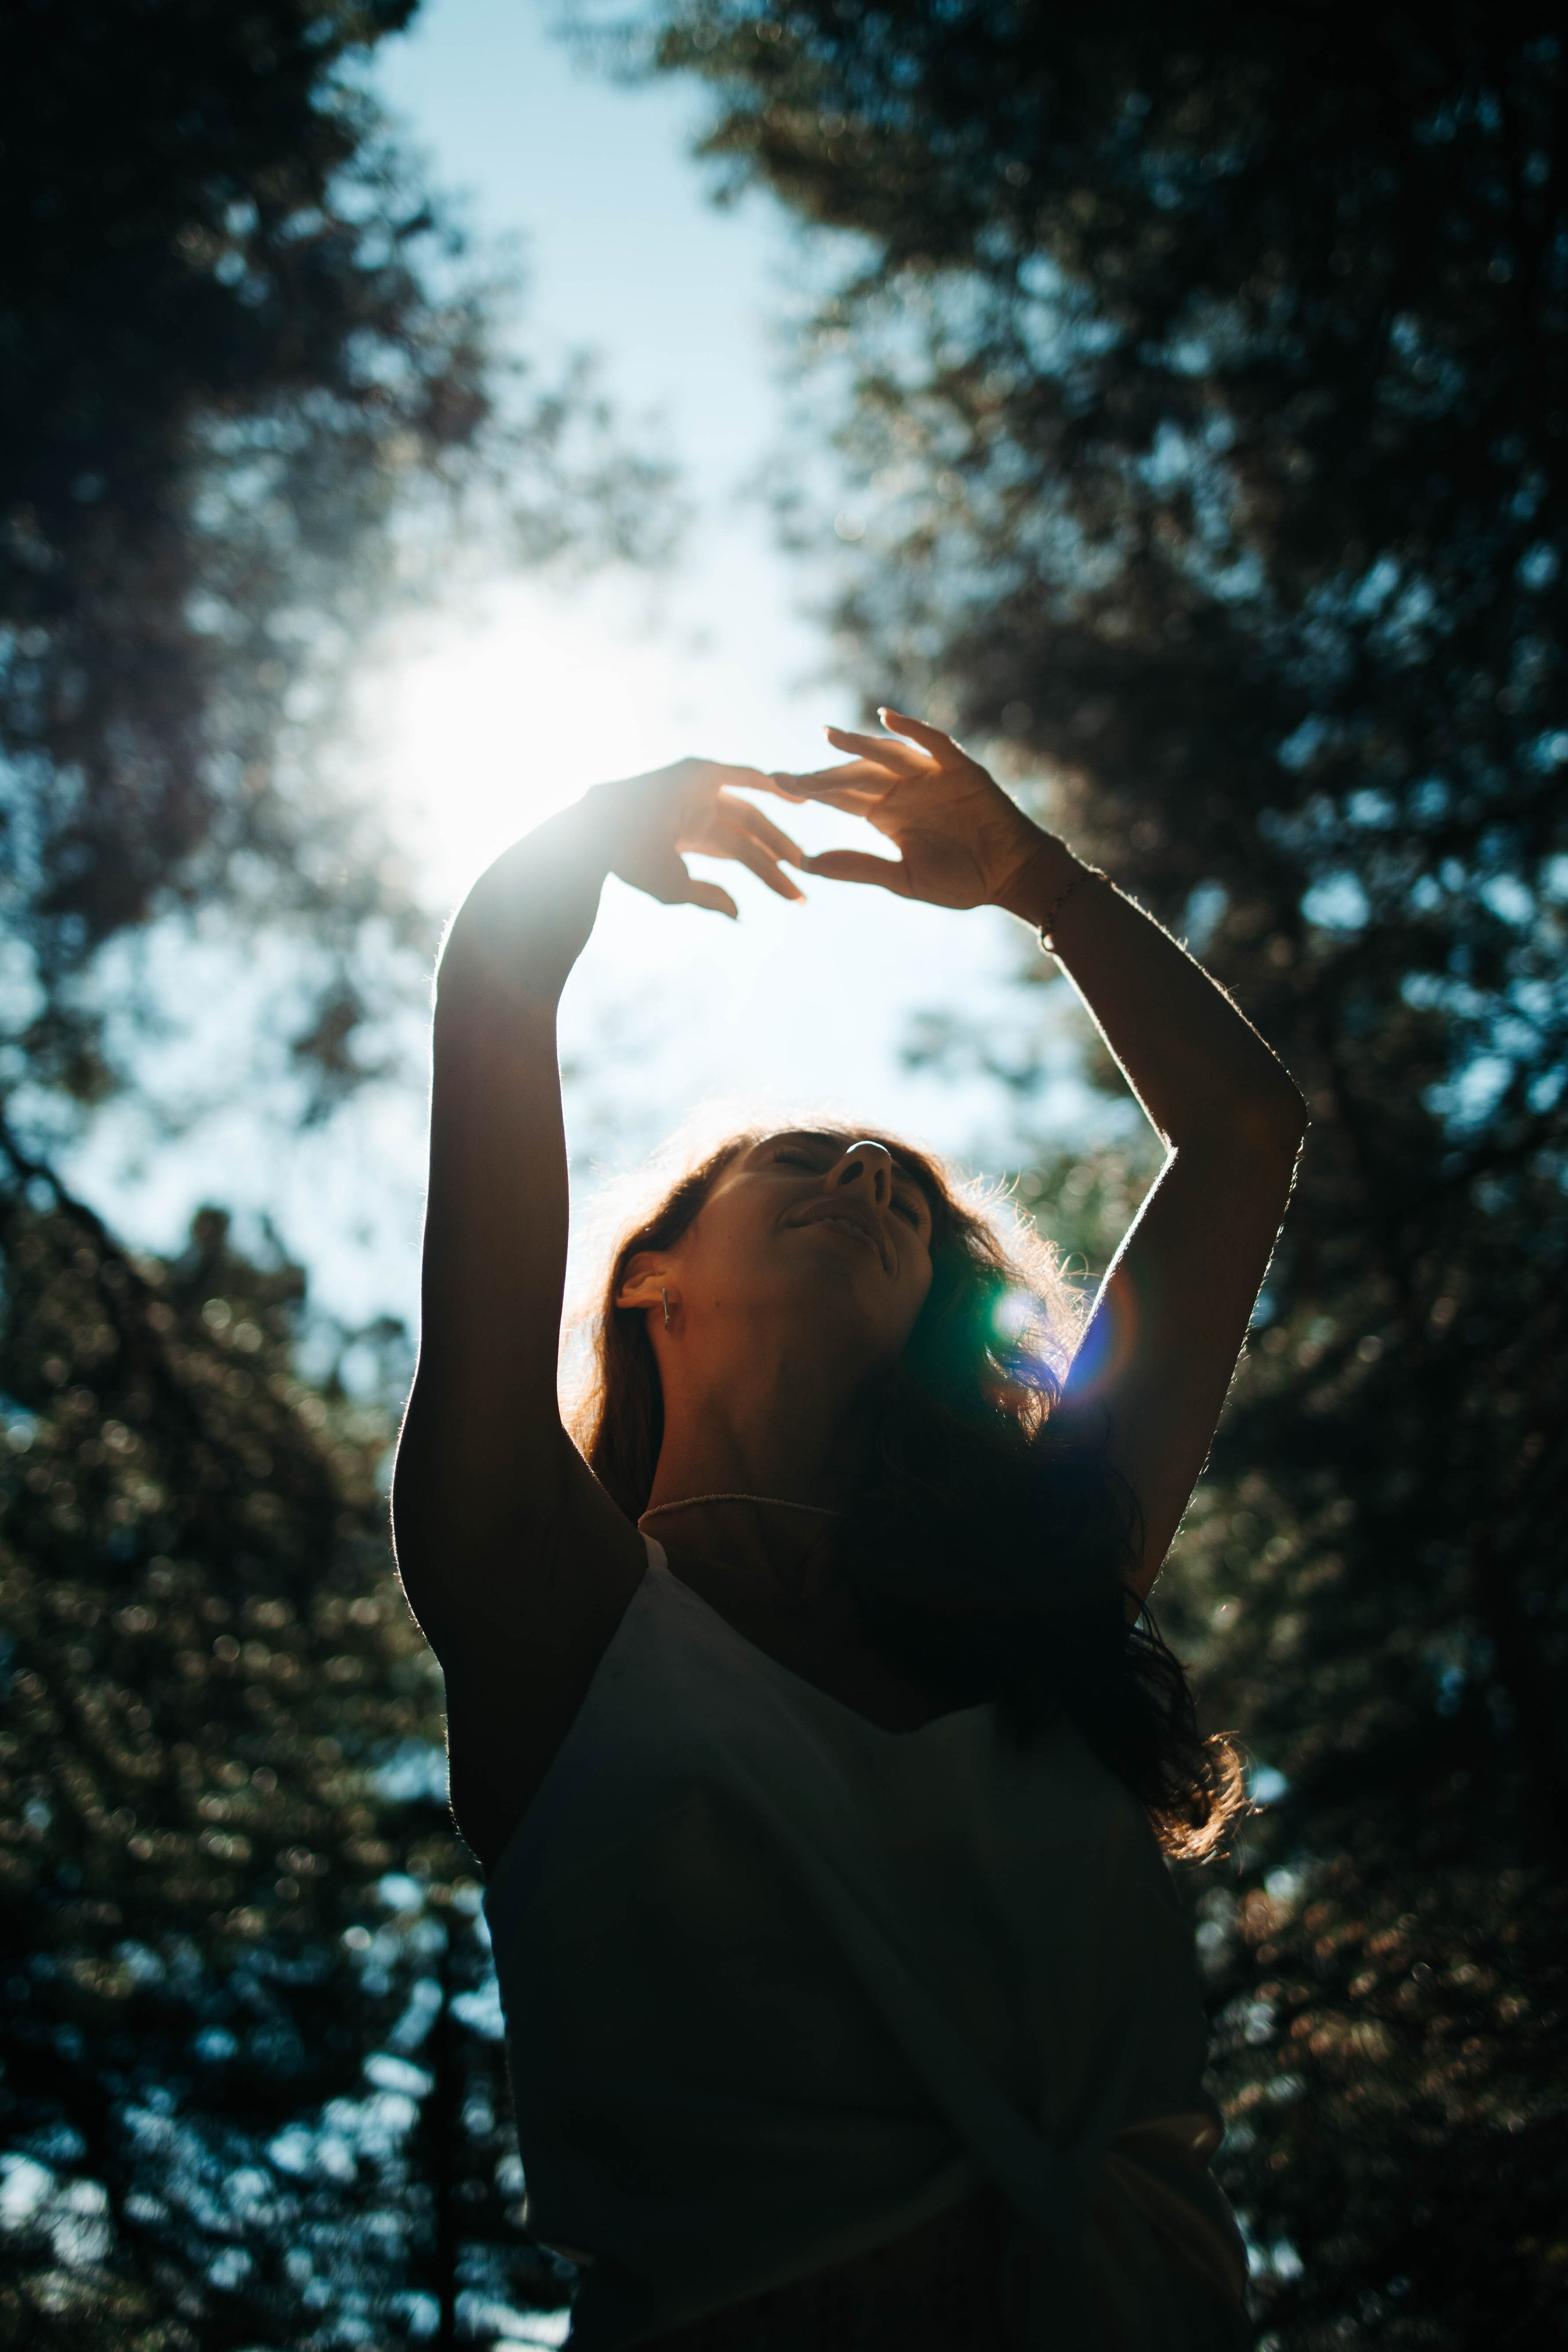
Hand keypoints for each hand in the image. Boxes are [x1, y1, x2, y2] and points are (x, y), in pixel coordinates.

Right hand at [588, 757, 805, 919]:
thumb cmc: (633, 863)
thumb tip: (741, 915)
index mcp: (689, 836)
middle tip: (807, 875)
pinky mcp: (700, 772)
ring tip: (804, 857)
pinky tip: (801, 797)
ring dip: (778, 835)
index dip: (768, 874)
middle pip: (750, 836)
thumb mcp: (677, 888)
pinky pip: (744, 776)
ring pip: (751, 815)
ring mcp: (699, 790)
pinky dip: (772, 784)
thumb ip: (710, 897)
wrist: (605, 833)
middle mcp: (697, 810)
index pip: (739, 855)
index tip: (796, 896)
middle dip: (778, 857)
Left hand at [764, 711, 1044, 909]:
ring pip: (887, 754)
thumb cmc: (961, 880)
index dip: (811, 791)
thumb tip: (808, 864)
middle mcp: (903, 789)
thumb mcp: (903, 879)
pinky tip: (886, 718)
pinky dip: (913, 729)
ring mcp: (931, 775)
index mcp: (885, 813)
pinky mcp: (960, 769)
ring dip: (859, 745)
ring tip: (828, 737)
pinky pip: (934, 743)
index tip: (777, 787)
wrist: (1011, 876)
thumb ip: (859, 867)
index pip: (840, 796)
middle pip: (856, 774)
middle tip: (788, 777)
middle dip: (823, 774)